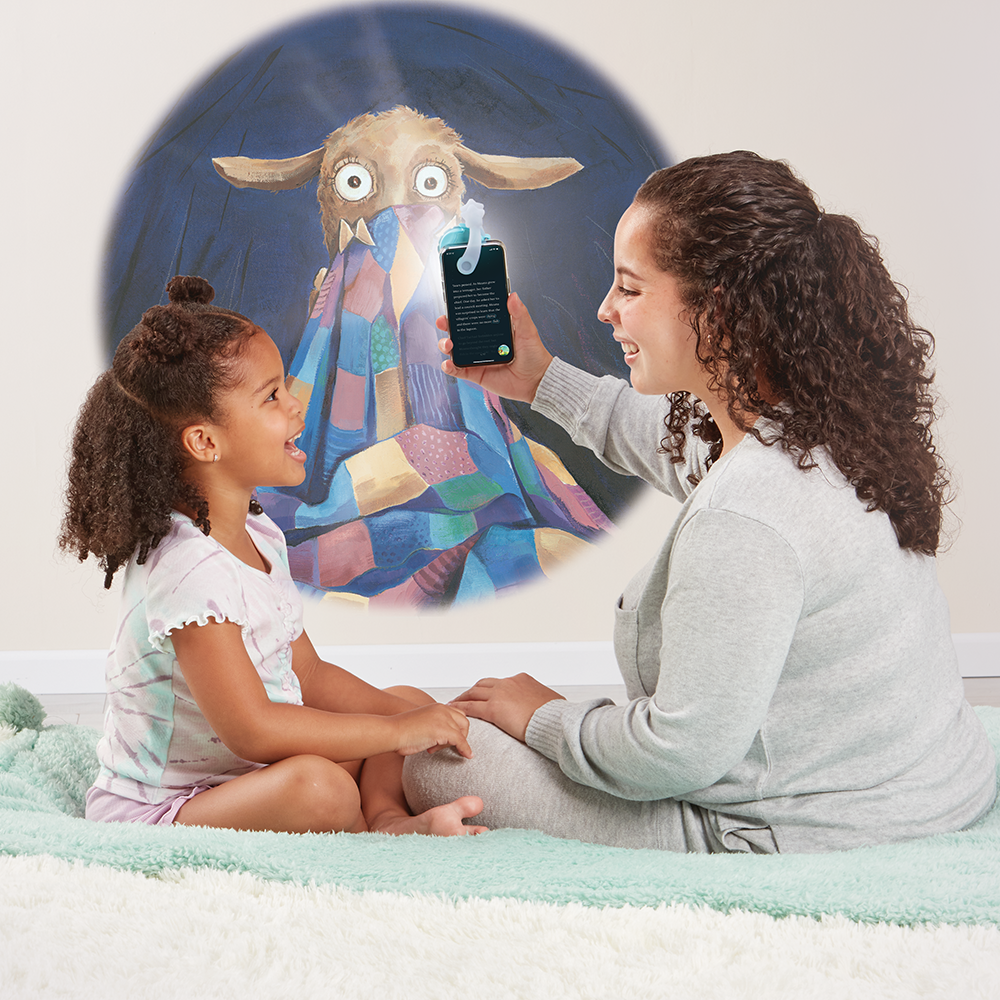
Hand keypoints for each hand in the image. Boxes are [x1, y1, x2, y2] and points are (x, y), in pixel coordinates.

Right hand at [393, 703, 473, 758]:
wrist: (392, 732)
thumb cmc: (401, 732)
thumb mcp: (421, 724)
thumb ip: (433, 726)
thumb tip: (442, 738)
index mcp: (436, 707)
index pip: (457, 715)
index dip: (456, 729)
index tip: (450, 740)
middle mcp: (442, 709)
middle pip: (464, 722)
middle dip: (460, 735)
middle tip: (445, 746)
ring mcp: (443, 718)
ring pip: (462, 732)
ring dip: (456, 743)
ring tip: (435, 749)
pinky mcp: (443, 730)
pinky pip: (461, 741)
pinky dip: (465, 749)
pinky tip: (466, 756)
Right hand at [437, 292, 553, 402]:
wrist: (537, 381)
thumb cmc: (534, 355)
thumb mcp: (527, 331)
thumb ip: (519, 314)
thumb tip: (513, 296)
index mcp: (491, 329)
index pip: (472, 316)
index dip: (460, 309)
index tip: (452, 301)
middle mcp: (481, 342)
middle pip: (458, 331)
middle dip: (447, 325)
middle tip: (444, 321)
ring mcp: (476, 358)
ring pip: (454, 349)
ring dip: (445, 344)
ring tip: (448, 344)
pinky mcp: (475, 374)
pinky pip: (457, 370)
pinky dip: (449, 367)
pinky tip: (448, 363)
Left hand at [449, 673, 564, 742]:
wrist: (555, 720)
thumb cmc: (557, 714)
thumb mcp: (551, 700)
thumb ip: (542, 700)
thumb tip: (548, 705)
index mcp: (522, 679)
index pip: (500, 682)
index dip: (491, 688)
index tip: (485, 693)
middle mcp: (508, 682)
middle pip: (483, 684)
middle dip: (473, 690)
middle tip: (464, 696)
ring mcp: (499, 694)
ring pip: (474, 692)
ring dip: (463, 697)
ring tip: (455, 703)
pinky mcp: (493, 709)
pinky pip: (472, 707)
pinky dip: (461, 707)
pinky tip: (455, 711)